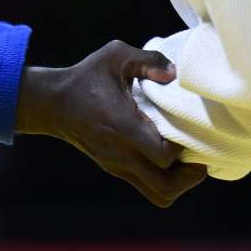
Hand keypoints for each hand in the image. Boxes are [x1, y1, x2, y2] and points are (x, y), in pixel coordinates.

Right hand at [14, 40, 206, 206]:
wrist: (51, 103)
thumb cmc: (85, 77)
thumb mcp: (115, 55)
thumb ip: (149, 59)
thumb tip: (175, 74)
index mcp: (123, 127)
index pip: (163, 156)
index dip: (181, 147)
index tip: (185, 129)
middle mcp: (121, 153)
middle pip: (166, 188)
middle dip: (190, 177)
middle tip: (198, 156)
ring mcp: (118, 165)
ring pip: (160, 195)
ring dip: (179, 182)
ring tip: (186, 161)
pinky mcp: (115, 168)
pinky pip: (147, 186)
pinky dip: (164, 179)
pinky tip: (167, 156)